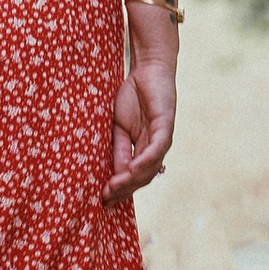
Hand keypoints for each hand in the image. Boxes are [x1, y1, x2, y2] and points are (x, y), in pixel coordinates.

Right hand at [103, 42, 175, 205]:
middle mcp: (156, 149)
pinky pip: (157, 148)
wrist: (147, 70)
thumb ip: (118, 149)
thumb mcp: (119, 127)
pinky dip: (145, 161)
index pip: (135, 177)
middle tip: (106, 198)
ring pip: (150, 167)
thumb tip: (115, 175)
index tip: (103, 199)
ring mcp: (163, 139)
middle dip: (124, 189)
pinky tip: (132, 169)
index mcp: (144, 150)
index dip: (120, 189)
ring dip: (132, 179)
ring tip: (114, 187)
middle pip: (143, 177)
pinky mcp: (166, 126)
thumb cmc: (133, 96)